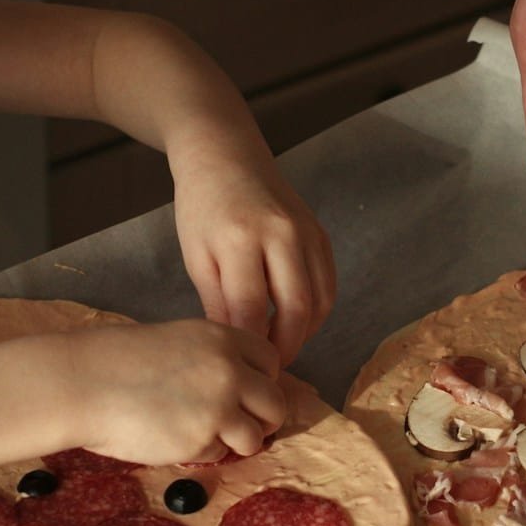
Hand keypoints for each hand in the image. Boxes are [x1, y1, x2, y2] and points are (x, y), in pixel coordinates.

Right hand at [69, 319, 285, 464]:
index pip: (271, 361)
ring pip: (256, 436)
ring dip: (237, 441)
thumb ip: (212, 359)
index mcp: (222, 338)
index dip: (261, 380)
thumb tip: (241, 386)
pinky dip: (204, 453)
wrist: (82, 384)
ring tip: (206, 436)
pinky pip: (220, 454)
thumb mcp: (175, 341)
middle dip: (262, 418)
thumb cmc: (116, 362)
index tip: (245, 392)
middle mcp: (230, 369)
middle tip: (238, 425)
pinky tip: (176, 440)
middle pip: (275, 403)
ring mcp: (219, 406)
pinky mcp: (202, 439)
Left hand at [172, 142, 335, 364]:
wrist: (227, 157)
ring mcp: (307, 232)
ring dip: (305, 333)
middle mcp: (280, 234)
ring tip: (282, 347)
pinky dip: (318, 311)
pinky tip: (297, 322)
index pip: (251, 308)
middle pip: (295, 309)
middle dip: (285, 347)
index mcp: (240, 239)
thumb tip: (236, 347)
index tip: (245, 367)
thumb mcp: (197, 256)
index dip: (251, 345)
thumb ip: (218, 302)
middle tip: (270, 368)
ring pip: (319, 300)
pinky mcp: (321, 233)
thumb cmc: (203, 208)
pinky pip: (329, 284)